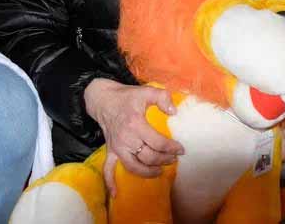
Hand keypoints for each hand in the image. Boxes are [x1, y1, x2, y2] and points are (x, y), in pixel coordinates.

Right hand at [84, 78, 182, 195]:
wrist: (103, 99)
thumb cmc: (127, 97)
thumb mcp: (146, 91)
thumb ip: (162, 98)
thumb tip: (174, 111)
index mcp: (135, 124)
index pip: (157, 142)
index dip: (171, 147)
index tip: (181, 149)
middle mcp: (126, 139)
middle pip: (148, 157)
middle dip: (164, 160)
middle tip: (174, 159)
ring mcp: (117, 147)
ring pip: (133, 166)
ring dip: (148, 172)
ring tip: (160, 171)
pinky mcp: (110, 151)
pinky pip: (108, 169)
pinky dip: (110, 182)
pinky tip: (115, 194)